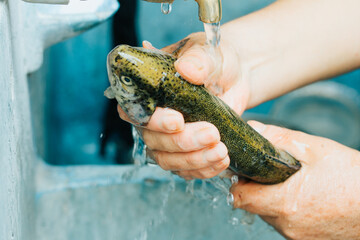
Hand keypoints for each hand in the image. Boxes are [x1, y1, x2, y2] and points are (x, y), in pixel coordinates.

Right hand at [117, 38, 248, 178]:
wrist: (236, 77)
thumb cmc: (216, 61)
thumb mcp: (210, 53)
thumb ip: (198, 59)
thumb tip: (186, 69)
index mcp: (150, 90)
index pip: (135, 111)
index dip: (153, 121)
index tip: (178, 121)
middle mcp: (155, 117)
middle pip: (153, 141)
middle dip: (182, 142)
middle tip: (212, 133)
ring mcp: (170, 138)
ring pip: (168, 160)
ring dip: (194, 160)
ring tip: (221, 151)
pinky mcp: (187, 152)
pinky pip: (187, 170)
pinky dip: (204, 169)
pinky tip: (222, 161)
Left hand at [231, 121, 359, 239]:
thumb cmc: (351, 176)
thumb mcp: (313, 149)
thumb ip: (277, 138)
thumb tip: (252, 128)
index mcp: (284, 203)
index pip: (239, 197)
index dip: (238, 181)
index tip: (245, 169)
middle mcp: (287, 224)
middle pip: (253, 205)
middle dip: (256, 187)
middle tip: (270, 170)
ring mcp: (297, 235)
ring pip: (269, 214)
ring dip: (272, 198)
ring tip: (291, 182)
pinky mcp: (307, 239)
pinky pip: (285, 222)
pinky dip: (287, 208)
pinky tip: (303, 195)